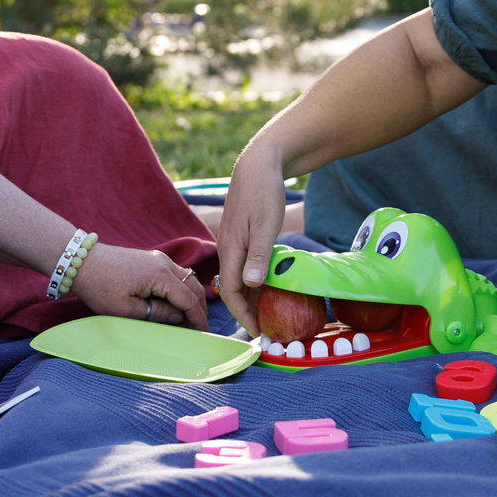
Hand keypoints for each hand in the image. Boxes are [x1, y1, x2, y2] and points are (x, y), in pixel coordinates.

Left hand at [70, 243, 206, 325]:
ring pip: (187, 279)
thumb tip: (179, 317)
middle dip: (200, 308)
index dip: (198, 318)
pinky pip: (175, 275)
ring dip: (192, 298)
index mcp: (160, 276)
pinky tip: (176, 303)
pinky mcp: (152, 259)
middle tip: (200, 328)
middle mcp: (164, 263)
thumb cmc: (100, 287)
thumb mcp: (126, 310)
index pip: (189, 299)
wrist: (82, 261)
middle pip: (193, 287)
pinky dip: (181, 289)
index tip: (204, 334)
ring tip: (190, 318)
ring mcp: (159, 259)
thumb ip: (157, 314)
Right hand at [212, 140, 288, 330]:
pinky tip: (269, 285)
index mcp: (230, 249)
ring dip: (251, 297)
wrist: (259, 163)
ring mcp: (232, 242)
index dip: (243, 314)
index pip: (230, 291)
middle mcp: (227, 248)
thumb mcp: (265, 224)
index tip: (257, 332)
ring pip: (238, 277)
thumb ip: (258, 255)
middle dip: (246, 310)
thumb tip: (250, 285)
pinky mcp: (240, 236)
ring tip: (268, 313)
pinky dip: (254, 280)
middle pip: (232, 288)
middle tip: (265, 329)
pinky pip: (243, 265)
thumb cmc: (264, 191)